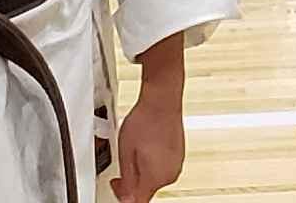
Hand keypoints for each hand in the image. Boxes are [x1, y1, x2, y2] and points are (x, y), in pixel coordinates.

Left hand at [111, 87, 185, 202]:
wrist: (161, 102)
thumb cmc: (144, 122)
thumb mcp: (125, 154)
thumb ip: (127, 182)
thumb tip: (127, 199)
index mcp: (156, 178)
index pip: (138, 201)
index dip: (123, 196)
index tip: (117, 184)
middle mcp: (170, 175)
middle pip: (146, 191)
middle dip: (132, 182)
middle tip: (121, 166)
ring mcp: (176, 165)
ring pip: (154, 179)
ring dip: (142, 172)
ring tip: (133, 152)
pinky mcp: (179, 156)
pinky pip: (162, 168)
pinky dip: (152, 163)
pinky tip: (145, 148)